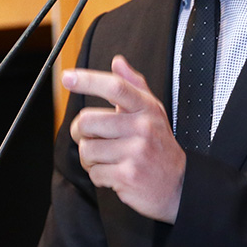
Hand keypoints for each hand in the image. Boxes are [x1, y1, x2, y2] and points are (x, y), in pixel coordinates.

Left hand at [64, 55, 185, 222]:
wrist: (178, 184)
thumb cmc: (160, 145)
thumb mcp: (153, 112)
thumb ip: (134, 85)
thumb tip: (118, 62)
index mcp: (146, 108)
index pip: (115, 87)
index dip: (88, 80)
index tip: (68, 77)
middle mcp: (142, 127)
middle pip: (87, 121)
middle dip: (80, 133)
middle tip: (91, 138)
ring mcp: (136, 152)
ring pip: (86, 149)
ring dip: (90, 158)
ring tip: (107, 159)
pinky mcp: (128, 175)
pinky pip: (94, 172)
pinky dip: (99, 175)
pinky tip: (114, 173)